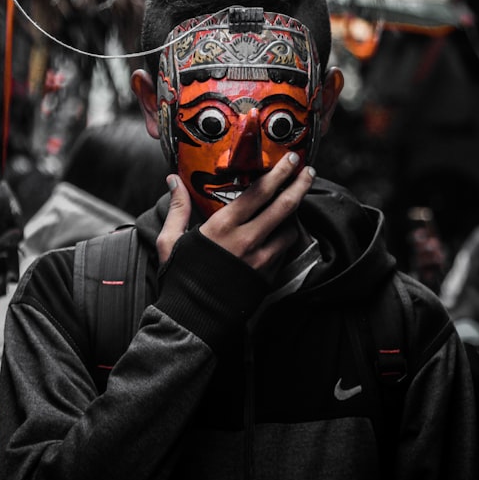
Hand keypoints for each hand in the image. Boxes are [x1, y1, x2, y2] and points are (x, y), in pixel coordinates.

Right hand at [156, 153, 314, 277]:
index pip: (259, 192)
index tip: (289, 160)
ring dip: (295, 214)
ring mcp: (260, 260)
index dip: (278, 173)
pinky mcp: (267, 276)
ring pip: (290, 229)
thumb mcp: (171, 240)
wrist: (193, 319)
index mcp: (222, 226)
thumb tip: (173, 180)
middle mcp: (246, 240)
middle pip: (284, 205)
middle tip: (307, 170)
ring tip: (294, 202)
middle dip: (299, 184)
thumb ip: (178, 208)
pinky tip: (283, 230)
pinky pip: (284, 250)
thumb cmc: (180, 278)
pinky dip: (286, 237)